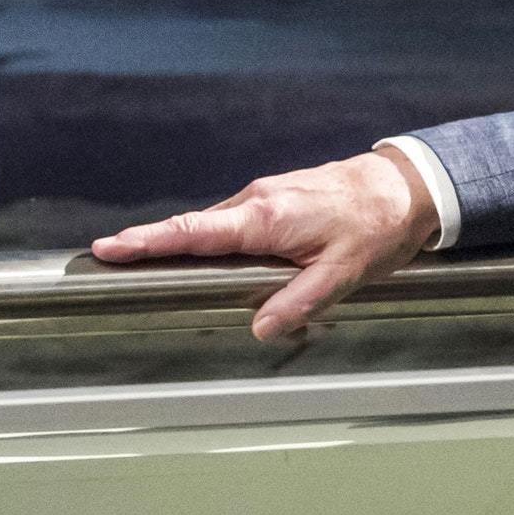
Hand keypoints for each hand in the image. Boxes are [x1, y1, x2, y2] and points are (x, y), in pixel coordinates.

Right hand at [89, 146, 439, 340]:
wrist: (405, 186)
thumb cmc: (376, 226)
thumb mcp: (343, 272)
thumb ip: (300, 301)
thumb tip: (260, 328)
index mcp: (265, 218)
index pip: (194, 232)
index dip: (148, 241)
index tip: (108, 248)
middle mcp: (257, 200)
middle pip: (192, 227)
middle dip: (148, 241)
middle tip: (107, 258)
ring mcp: (265, 195)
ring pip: (213, 224)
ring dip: (179, 240)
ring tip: (140, 259)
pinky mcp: (276, 198)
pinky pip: (233, 220)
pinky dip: (209, 235)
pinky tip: (203, 254)